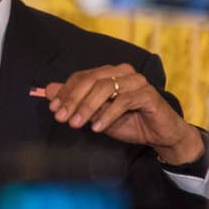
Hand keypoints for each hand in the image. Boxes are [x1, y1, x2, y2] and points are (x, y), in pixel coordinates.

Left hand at [45, 64, 202, 163]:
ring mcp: (136, 81)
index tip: (54, 109)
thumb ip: (76, 102)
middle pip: (91, 80)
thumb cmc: (129, 122)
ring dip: (87, 107)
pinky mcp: (148, 94)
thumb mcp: (97, 114)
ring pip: (105, 88)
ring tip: (77, 124)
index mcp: (110, 73)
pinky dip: (108, 114)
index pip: (82, 76)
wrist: (160, 135)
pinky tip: (97, 127)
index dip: (66, 91)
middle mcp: (123, 72)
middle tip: (62, 118)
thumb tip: (48, 91)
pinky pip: (123, 101)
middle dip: (73, 100)